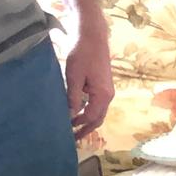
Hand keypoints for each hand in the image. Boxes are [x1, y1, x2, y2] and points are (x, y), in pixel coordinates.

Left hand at [59, 17, 113, 138]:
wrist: (92, 36)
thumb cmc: (82, 54)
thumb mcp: (74, 77)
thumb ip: (73, 97)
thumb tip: (70, 115)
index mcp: (102, 95)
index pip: (92, 117)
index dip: (80, 126)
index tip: (67, 132)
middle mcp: (108, 95)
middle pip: (99, 118)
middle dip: (86, 129)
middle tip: (73, 138)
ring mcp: (107, 90)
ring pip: (98, 112)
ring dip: (87, 120)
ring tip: (74, 127)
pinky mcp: (103, 85)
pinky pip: (97, 104)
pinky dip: (88, 111)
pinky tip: (78, 111)